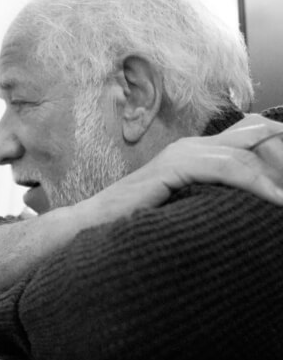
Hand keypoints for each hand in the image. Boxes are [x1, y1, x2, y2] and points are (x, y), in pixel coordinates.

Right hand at [76, 115, 282, 223]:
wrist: (94, 224)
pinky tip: (273, 198)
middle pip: (257, 134)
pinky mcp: (173, 167)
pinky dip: (254, 182)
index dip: (277, 152)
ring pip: (246, 151)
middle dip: (281, 157)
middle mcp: (191, 145)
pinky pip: (226, 168)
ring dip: (275, 174)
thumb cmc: (136, 221)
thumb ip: (210, 196)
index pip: (252, 135)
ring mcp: (181, 153)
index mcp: (196, 150)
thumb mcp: (184, 206)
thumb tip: (242, 206)